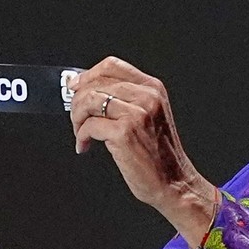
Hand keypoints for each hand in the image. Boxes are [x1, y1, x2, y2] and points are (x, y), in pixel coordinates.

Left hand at [69, 57, 216, 242]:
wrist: (174, 182)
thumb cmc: (159, 154)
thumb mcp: (150, 116)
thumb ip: (126, 99)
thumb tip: (88, 89)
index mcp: (153, 88)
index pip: (112, 65)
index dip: (88, 74)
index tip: (75, 86)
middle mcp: (147, 97)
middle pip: (96, 83)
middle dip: (78, 101)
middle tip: (76, 118)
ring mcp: (137, 114)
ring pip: (89, 101)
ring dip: (77, 118)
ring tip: (80, 132)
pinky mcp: (124, 133)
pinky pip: (89, 125)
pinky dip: (81, 136)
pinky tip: (85, 145)